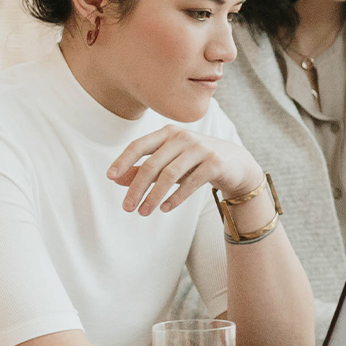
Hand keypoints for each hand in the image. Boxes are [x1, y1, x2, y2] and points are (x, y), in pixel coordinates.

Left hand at [106, 127, 258, 216]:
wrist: (235, 163)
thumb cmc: (196, 162)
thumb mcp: (169, 163)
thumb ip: (144, 168)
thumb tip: (116, 179)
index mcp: (168, 133)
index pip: (140, 145)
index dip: (123, 160)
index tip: (110, 176)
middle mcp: (183, 137)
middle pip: (152, 164)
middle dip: (137, 188)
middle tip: (127, 207)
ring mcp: (200, 149)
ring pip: (169, 175)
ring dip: (153, 196)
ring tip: (143, 212)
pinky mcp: (215, 163)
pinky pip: (190, 183)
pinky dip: (175, 197)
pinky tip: (165, 208)